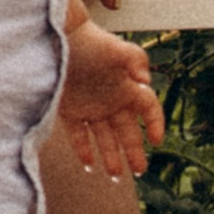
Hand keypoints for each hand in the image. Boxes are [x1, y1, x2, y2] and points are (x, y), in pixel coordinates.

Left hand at [58, 12, 163, 181]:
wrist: (58, 36)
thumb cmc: (90, 39)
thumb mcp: (117, 47)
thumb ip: (136, 60)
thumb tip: (145, 80)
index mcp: (128, 86)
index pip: (149, 109)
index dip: (155, 123)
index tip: (156, 140)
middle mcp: (112, 99)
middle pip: (127, 131)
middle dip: (134, 152)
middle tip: (139, 171)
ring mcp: (92, 106)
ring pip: (105, 138)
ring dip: (111, 156)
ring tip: (115, 176)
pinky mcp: (71, 110)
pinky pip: (79, 135)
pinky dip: (84, 150)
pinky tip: (89, 165)